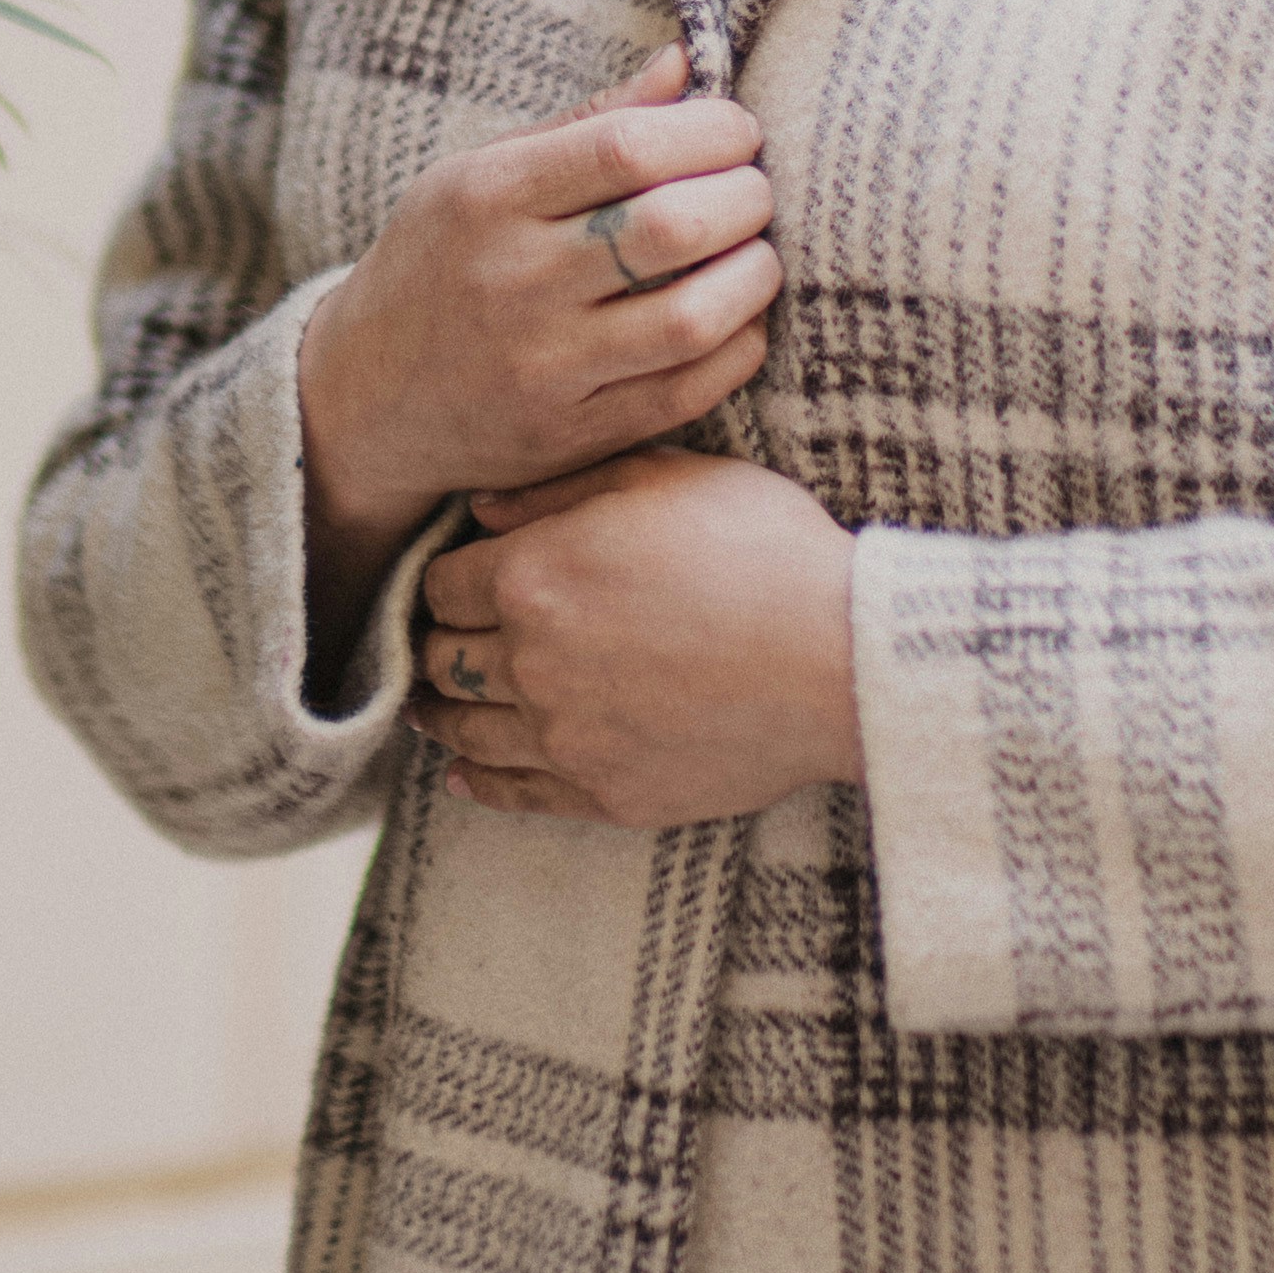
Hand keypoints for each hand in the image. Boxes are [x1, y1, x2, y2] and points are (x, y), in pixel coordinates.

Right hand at [297, 48, 777, 670]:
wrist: (364, 395)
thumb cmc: (439, 260)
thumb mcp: (480, 174)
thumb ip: (586, 123)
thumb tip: (684, 63)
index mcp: (489, 197)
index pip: (628, 148)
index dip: (709, 130)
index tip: (736, 129)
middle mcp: (513, 281)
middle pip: (670, 228)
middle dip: (744, 197)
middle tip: (755, 189)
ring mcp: (544, 368)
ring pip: (692, 317)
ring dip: (753, 276)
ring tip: (755, 252)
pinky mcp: (571, 437)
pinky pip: (687, 391)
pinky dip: (737, 348)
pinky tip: (736, 319)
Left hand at [406, 448, 859, 828]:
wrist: (839, 658)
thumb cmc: (760, 548)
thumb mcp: (662, 478)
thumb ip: (561, 489)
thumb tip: (480, 507)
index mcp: (533, 575)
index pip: (441, 583)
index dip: (447, 575)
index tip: (458, 578)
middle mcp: (531, 661)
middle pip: (444, 657)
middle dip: (439, 643)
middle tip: (443, 639)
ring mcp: (566, 737)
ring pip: (466, 731)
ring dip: (443, 715)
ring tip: (434, 707)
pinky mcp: (606, 795)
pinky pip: (515, 794)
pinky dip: (478, 786)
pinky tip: (462, 779)